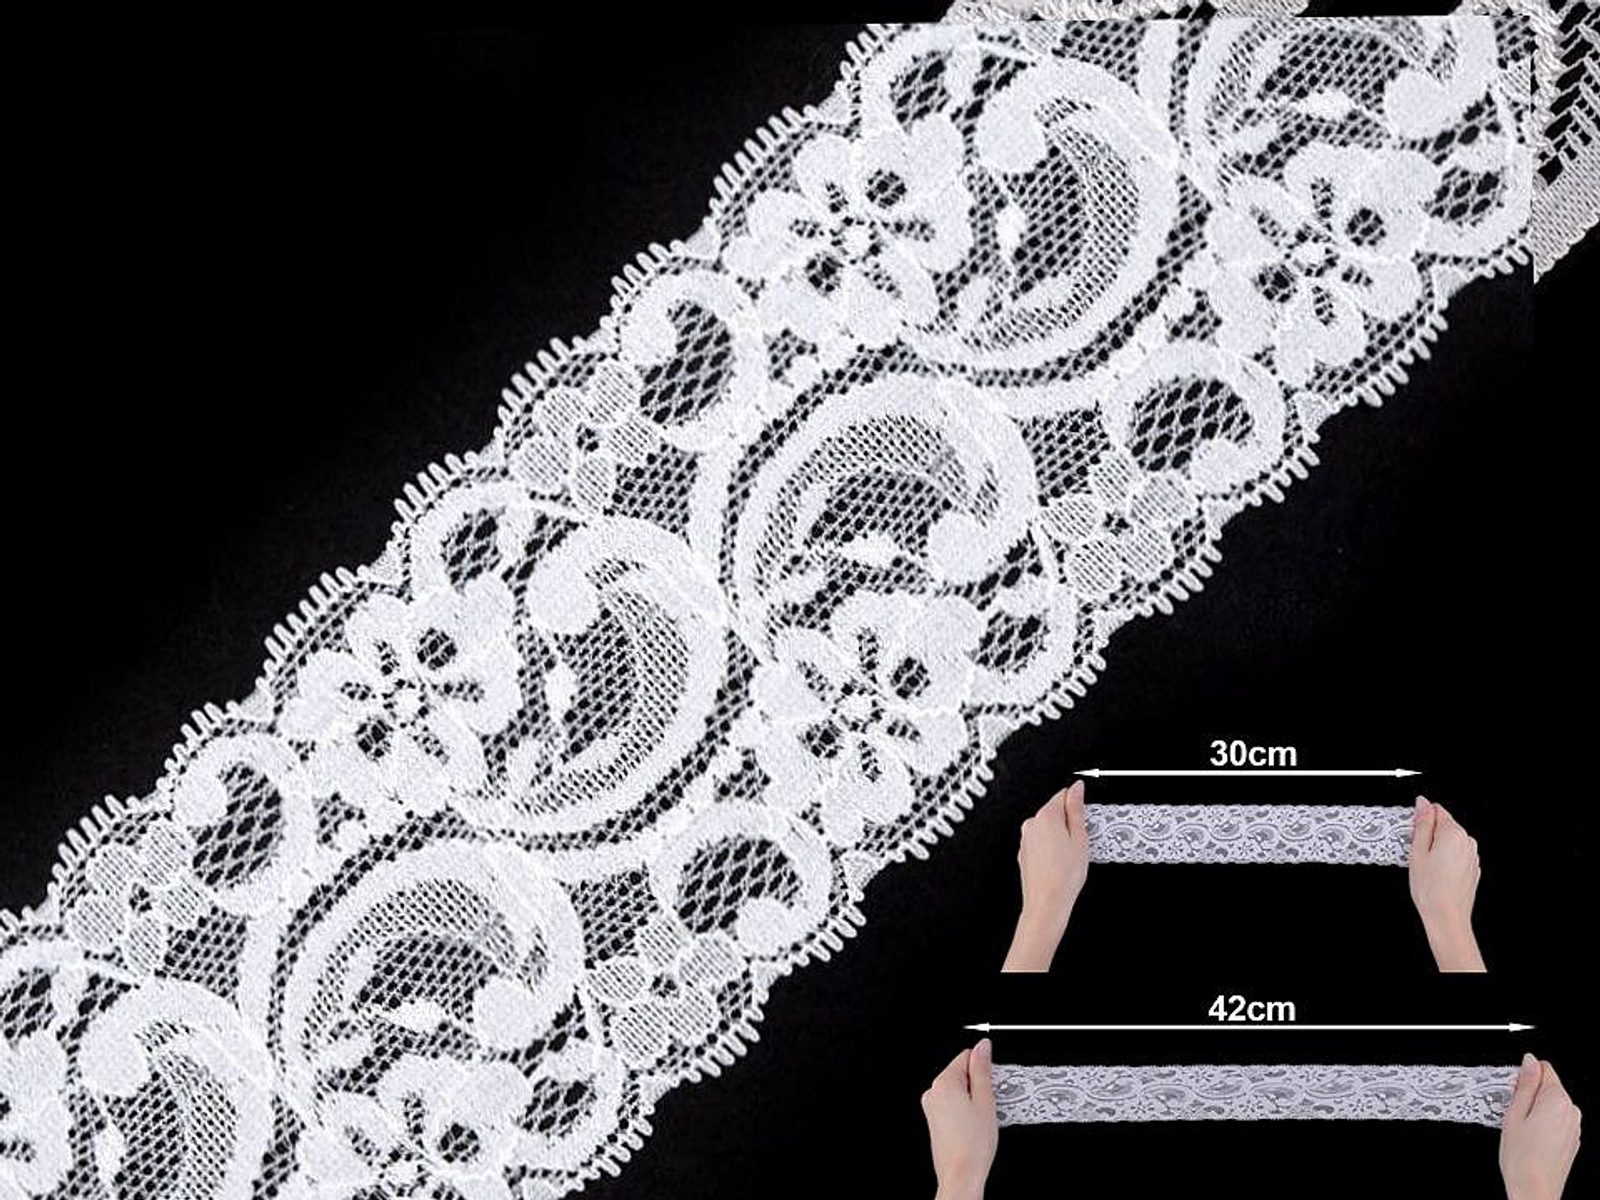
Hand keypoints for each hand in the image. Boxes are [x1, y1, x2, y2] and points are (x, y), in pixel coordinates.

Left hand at [922, 1039, 997, 1199]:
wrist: (960, 1176)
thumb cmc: (972, 1146)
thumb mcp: (985, 1101)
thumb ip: (983, 1070)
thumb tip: (983, 1046)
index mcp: (944, 1082)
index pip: (967, 1056)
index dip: (984, 1068)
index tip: (993, 1083)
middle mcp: (933, 1092)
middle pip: (961, 1073)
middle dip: (978, 1085)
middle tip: (989, 1105)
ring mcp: (932, 1107)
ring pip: (958, 1090)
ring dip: (972, 1099)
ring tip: (982, 1119)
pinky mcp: (934, 1120)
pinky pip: (952, 1104)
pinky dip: (964, 1110)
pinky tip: (974, 1126)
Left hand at [1001, 780, 1088, 971]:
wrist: (1047, 902)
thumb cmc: (1064, 876)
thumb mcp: (1080, 838)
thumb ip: (1077, 809)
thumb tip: (1077, 789)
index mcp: (1046, 817)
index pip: (1062, 795)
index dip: (1077, 804)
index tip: (1086, 814)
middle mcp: (1031, 825)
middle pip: (1054, 812)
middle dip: (1068, 823)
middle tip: (1080, 842)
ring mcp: (1026, 839)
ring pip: (1047, 828)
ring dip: (1059, 837)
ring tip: (1070, 857)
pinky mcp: (1024, 852)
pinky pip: (1040, 842)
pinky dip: (1050, 848)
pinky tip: (1060, 863)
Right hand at [1408, 796, 1485, 970]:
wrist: (1447, 917)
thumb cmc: (1431, 890)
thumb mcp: (1417, 852)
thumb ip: (1421, 824)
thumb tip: (1422, 803)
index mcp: (1454, 834)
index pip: (1436, 810)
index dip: (1420, 820)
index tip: (1412, 834)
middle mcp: (1467, 842)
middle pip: (1444, 826)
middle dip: (1429, 835)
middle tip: (1416, 855)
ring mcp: (1472, 856)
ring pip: (1449, 842)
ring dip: (1437, 849)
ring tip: (1425, 868)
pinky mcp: (1472, 869)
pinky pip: (1456, 856)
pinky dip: (1445, 860)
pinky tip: (1435, 875)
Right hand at [1501, 1055, 1581, 1199]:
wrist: (1535, 1191)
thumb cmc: (1522, 1158)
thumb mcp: (1514, 1114)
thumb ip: (1525, 1085)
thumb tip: (1529, 1061)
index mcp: (1557, 1100)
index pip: (1543, 1068)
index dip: (1524, 1077)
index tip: (1513, 1091)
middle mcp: (1571, 1112)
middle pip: (1548, 1087)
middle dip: (1529, 1094)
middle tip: (1513, 1114)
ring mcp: (1574, 1127)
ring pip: (1551, 1105)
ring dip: (1535, 1110)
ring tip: (1520, 1130)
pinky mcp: (1572, 1140)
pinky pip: (1556, 1121)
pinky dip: (1543, 1124)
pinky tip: (1530, 1140)